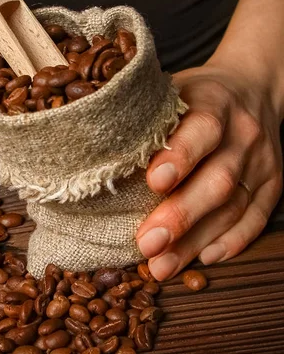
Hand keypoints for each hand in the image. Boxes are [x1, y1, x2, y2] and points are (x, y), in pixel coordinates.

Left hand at [137, 63, 282, 279]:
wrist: (253, 88)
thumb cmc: (195, 95)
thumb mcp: (169, 90)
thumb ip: (143, 115)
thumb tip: (87, 142)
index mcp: (214, 103)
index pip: (202, 129)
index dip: (180, 156)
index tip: (153, 183)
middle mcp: (243, 134)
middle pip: (217, 179)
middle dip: (181, 215)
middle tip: (147, 243)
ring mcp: (261, 162)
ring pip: (233, 207)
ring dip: (196, 240)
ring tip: (162, 265)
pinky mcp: (273, 184)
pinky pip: (257, 218)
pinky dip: (232, 242)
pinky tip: (204, 258)